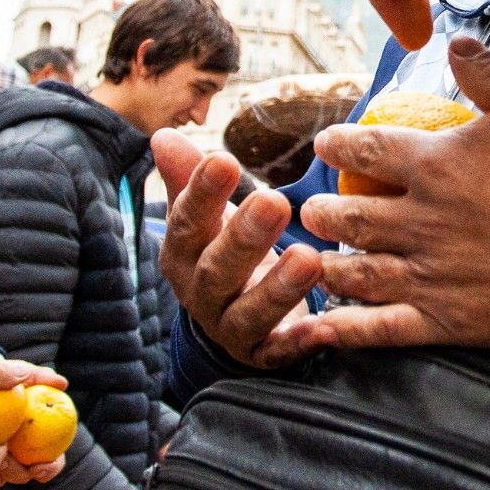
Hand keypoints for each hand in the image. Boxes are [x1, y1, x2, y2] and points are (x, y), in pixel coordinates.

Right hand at [153, 130, 328, 368]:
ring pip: (250, 312)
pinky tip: (326, 326)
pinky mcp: (264, 355)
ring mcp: (231, 328)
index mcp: (182, 255)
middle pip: (218, 269)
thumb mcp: (205, 217)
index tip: (225, 160)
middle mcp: (201, 294)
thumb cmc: (222, 252)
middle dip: (244, 237)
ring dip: (279, 288)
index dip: (203, 194)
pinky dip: (301, 341)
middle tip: (274, 202)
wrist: (233, 321)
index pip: (187, 223)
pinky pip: (281, 351)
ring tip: (309, 258)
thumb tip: (163, 134)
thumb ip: (189, 178)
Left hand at [300, 38, 489, 350]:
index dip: (338, 143)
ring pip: (356, 271)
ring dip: (326, 263)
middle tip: (313, 209)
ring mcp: (431, 275)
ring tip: (313, 258)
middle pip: (348, 214)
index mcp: (437, 163)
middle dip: (322, 210)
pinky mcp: (449, 322)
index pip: (366, 147)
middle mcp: (421, 219)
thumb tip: (455, 46)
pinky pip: (380, 329)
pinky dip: (341, 329)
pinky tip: (315, 326)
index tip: (327, 144)